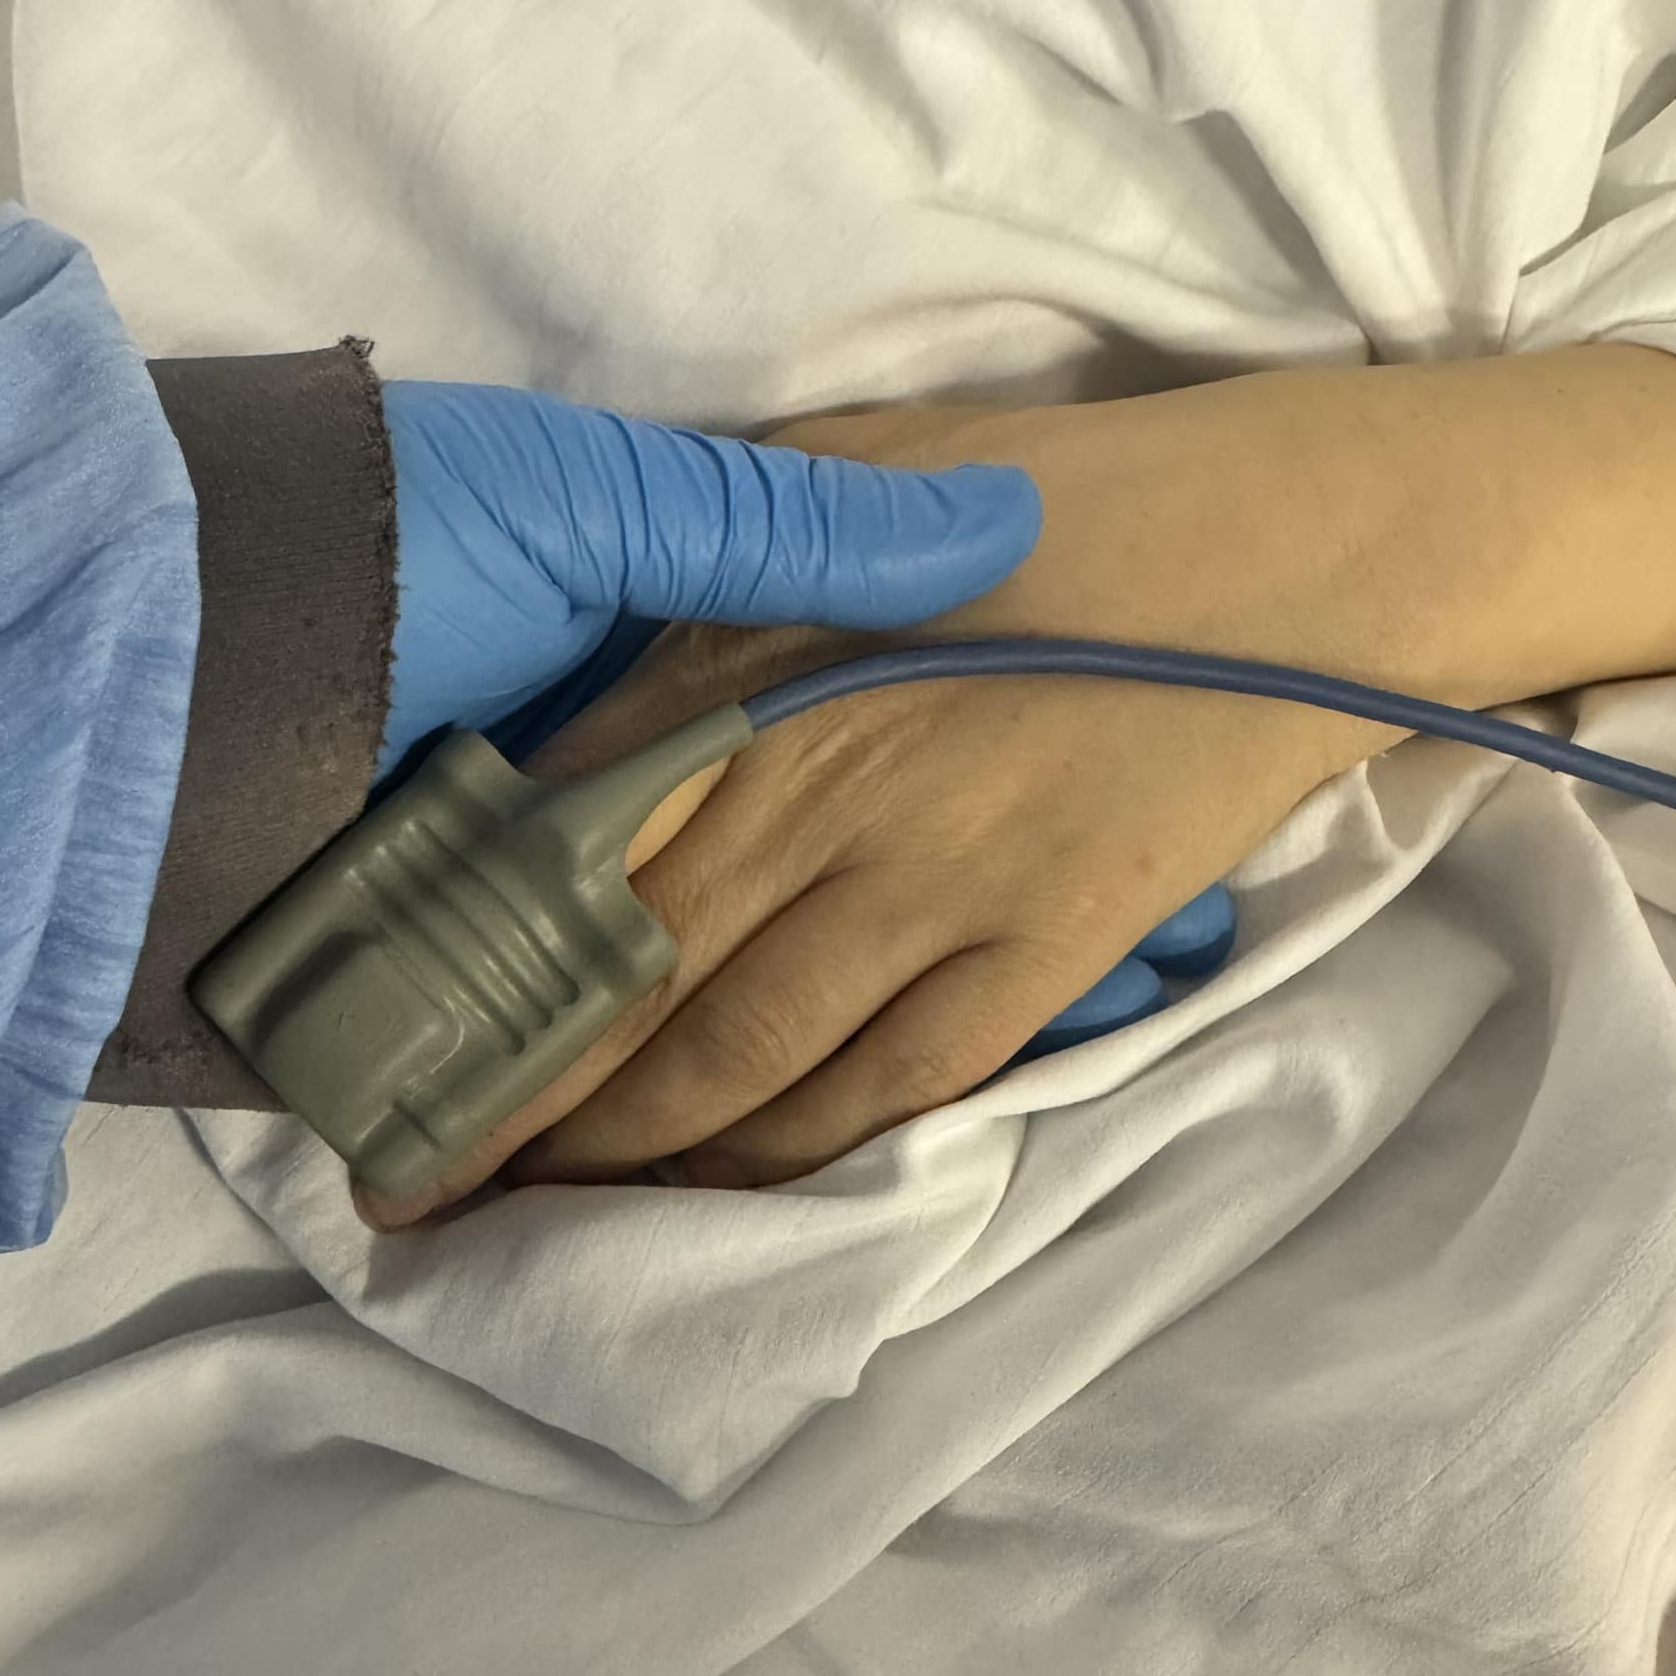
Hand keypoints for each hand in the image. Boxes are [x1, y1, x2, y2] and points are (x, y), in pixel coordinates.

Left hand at [360, 346, 1675, 1218]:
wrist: (1301, 552)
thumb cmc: (1063, 487)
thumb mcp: (852, 455)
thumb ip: (701, 547)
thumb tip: (582, 656)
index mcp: (735, 677)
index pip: (551, 860)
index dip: (459, 971)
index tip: (374, 1061)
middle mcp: (805, 807)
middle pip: (617, 993)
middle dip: (507, 1112)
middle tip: (414, 1200)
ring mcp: (924, 897)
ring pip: (735, 1068)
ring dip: (625, 1158)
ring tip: (534, 1221)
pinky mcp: (1033, 960)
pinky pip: (882, 1089)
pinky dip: (788, 1152)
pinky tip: (725, 1192)